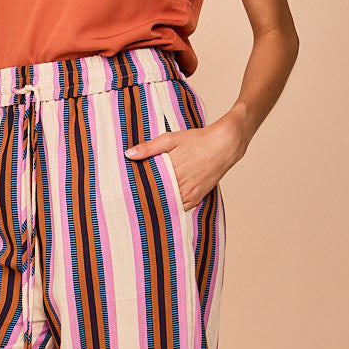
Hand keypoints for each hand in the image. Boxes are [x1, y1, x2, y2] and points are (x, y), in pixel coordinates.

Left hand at [124, 111, 247, 211]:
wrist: (224, 145)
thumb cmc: (198, 140)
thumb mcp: (171, 139)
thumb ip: (149, 148)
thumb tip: (128, 154)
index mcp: (171, 170)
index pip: (148, 186)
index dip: (135, 191)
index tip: (124, 194)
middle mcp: (181, 185)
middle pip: (157, 197)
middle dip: (144, 200)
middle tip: (128, 203)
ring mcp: (190, 193)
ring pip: (168, 205)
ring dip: (157, 205)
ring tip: (142, 208)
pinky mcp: (197, 197)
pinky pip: (181, 208)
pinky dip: (171, 208)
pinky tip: (162, 208)